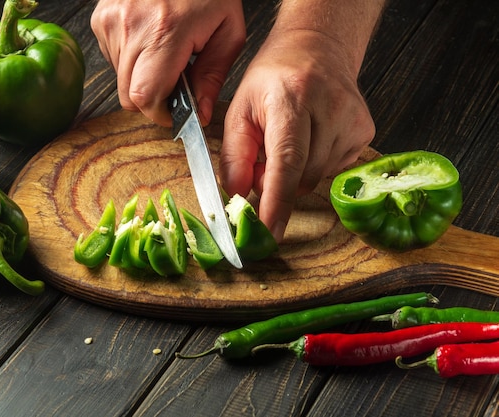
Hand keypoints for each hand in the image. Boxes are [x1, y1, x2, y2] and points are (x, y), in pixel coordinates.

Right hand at [91, 0, 245, 125]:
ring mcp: (111, 21)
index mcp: (166, 32)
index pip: (145, 97)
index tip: (174, 112)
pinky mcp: (101, 18)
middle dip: (153, 99)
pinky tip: (150, 39)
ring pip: (120, 79)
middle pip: (129, 95)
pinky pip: (112, 58)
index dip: (160, 114)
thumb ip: (213, 77)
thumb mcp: (227, 31)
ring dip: (142, 77)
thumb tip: (200, 113)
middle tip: (175, 80)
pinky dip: (131, 59)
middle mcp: (131, 27)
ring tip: (164, 51)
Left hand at [220, 30, 375, 241]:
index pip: (286, 161)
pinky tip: (311, 138)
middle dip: (277, 183)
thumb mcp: (240, 110)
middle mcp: (329, 107)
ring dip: (296, 173)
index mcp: (292, 98)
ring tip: (290, 140)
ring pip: (317, 178)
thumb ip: (235, 157)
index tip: (268, 232)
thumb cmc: (273, 78)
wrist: (316, 48)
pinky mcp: (365, 131)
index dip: (276, 202)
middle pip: (302, 177)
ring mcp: (353, 120)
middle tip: (264, 159)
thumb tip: (237, 198)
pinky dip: (315, 165)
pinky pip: (333, 170)